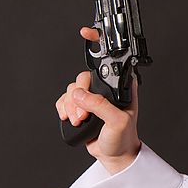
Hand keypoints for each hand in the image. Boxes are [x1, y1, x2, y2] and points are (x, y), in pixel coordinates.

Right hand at [55, 26, 141, 173]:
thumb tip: (80, 96)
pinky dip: (64, 109)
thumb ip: (100, 106)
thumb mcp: (118, 121)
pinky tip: (73, 120)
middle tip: (83, 114)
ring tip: (81, 121)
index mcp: (121, 85)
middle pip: (82, 77)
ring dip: (71, 107)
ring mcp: (92, 96)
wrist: (114, 155)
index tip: (86, 32)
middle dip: (78, 96)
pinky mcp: (80, 106)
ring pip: (71, 89)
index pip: (110, 59)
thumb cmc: (123, 137)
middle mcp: (106, 88)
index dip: (98, 43)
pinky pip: (64, 99)